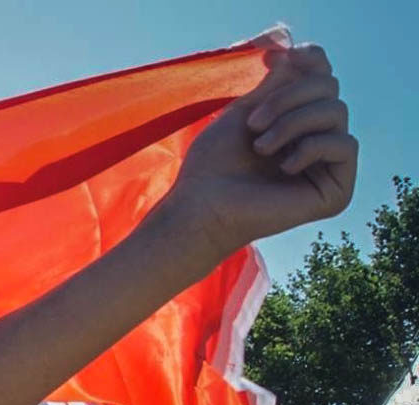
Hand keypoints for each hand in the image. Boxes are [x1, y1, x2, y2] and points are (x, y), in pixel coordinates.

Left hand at [164, 44, 355, 254]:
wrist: (202, 206)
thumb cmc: (213, 165)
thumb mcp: (246, 111)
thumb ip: (279, 83)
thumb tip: (299, 53)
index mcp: (297, 121)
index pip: (321, 76)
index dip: (307, 60)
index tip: (271, 58)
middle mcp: (318, 140)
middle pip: (329, 88)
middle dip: (287, 98)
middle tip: (253, 123)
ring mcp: (329, 166)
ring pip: (337, 111)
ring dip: (292, 122)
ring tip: (260, 146)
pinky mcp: (337, 190)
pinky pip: (345, 145)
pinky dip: (311, 148)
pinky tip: (283, 166)